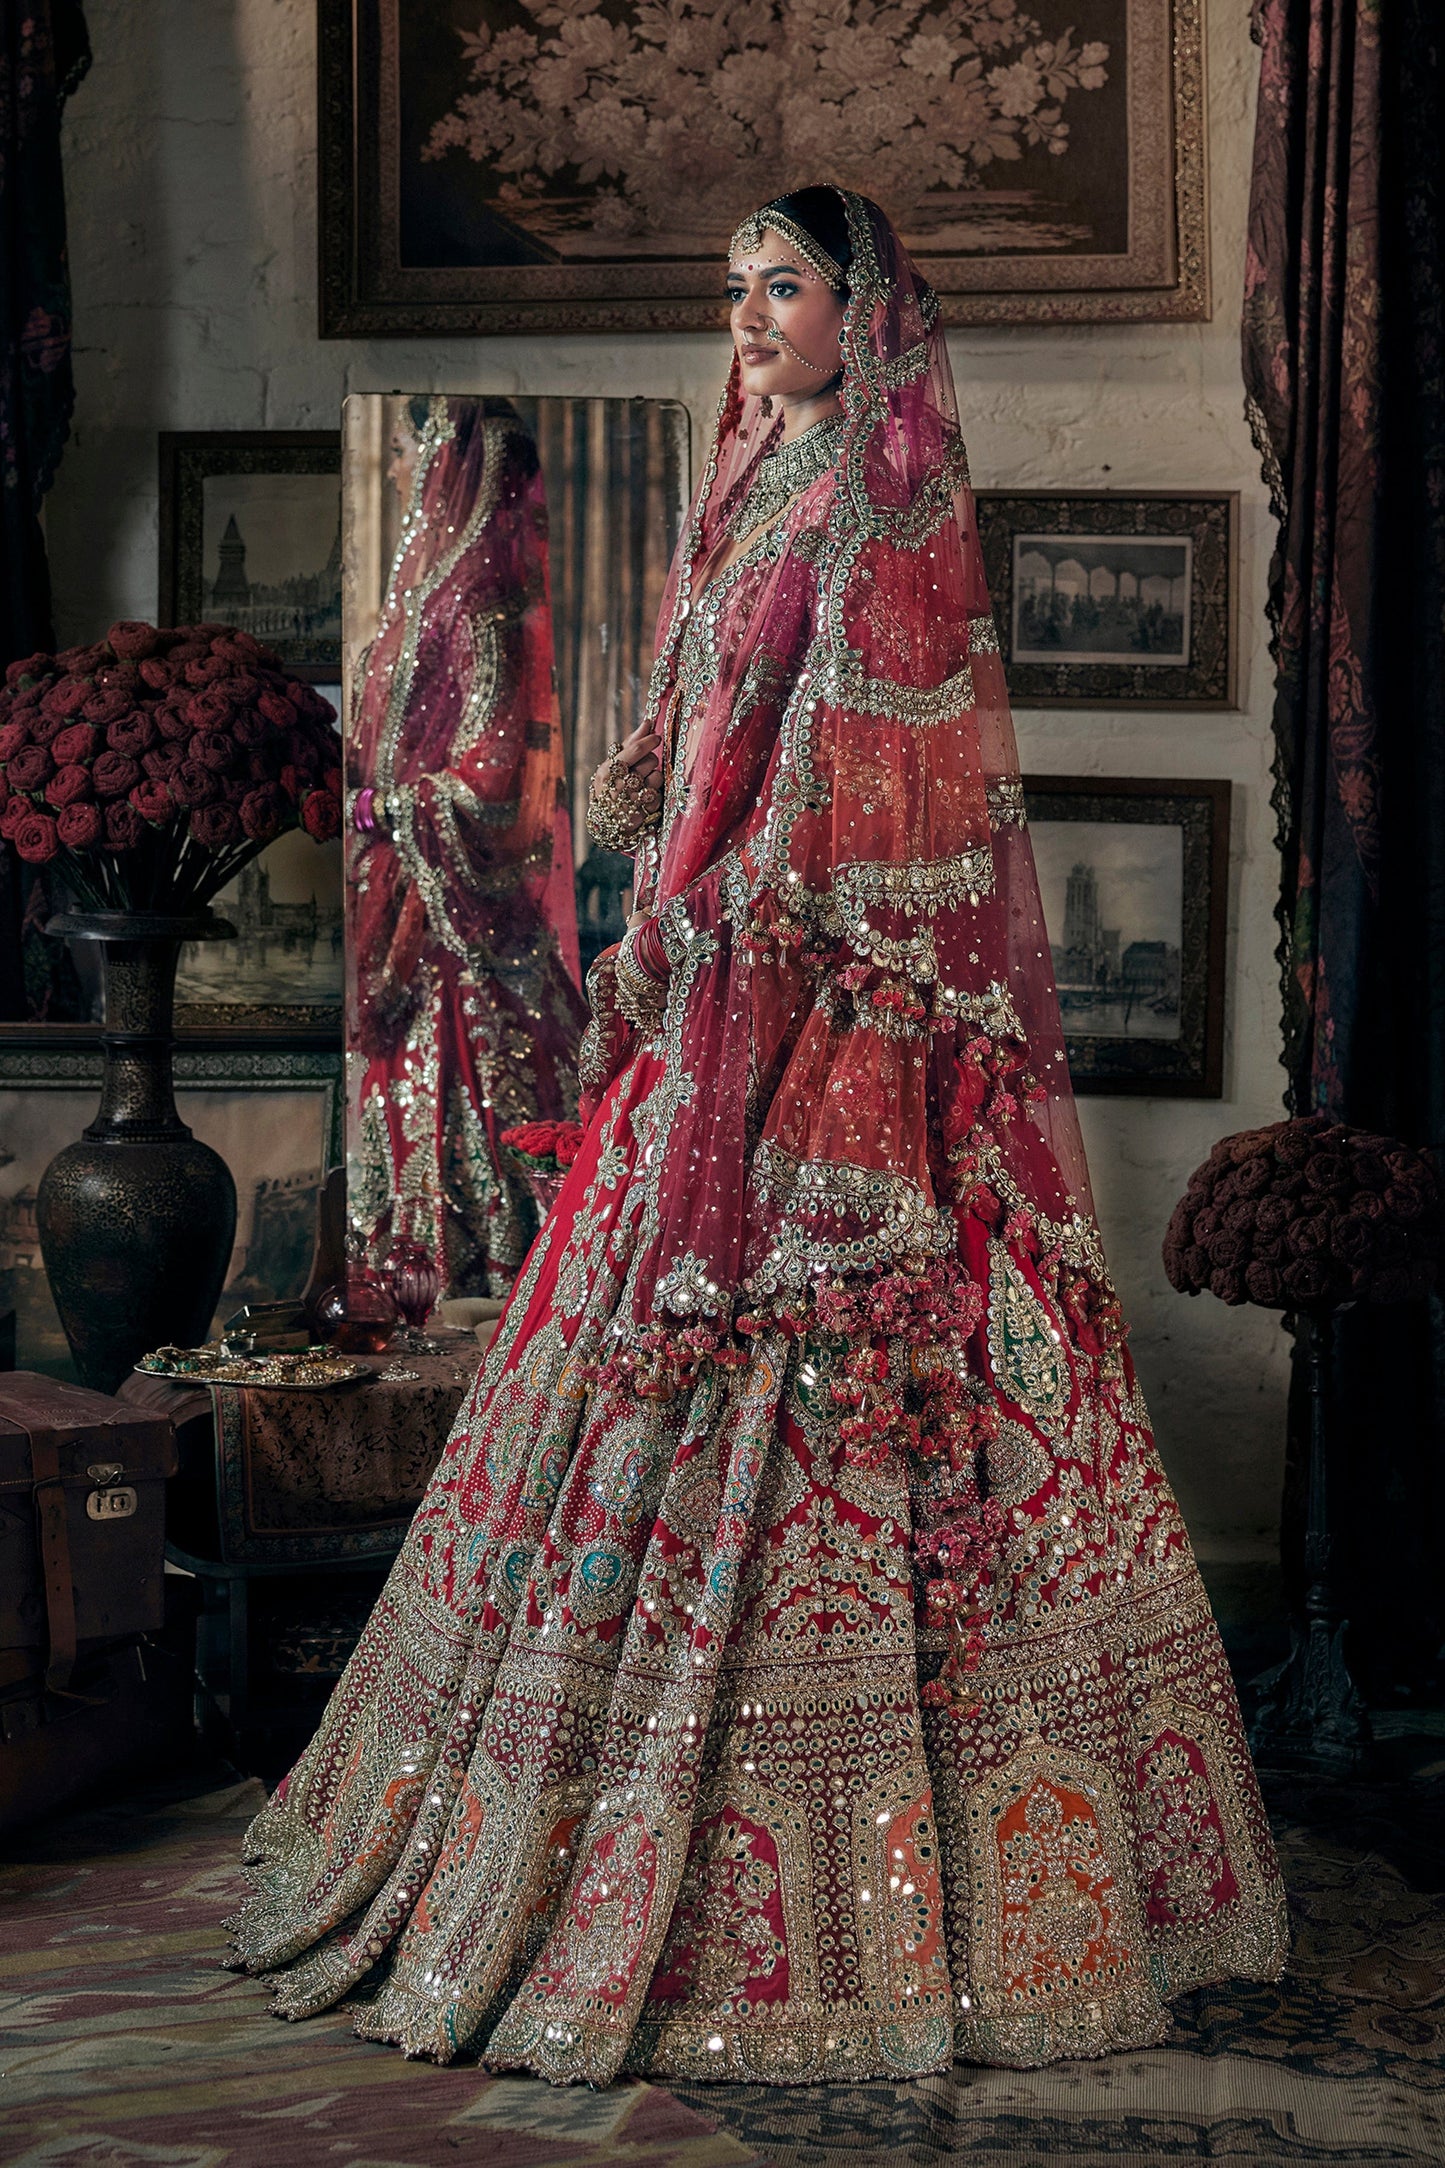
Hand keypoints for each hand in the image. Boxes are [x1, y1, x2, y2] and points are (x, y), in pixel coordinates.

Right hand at [586, 724, 663, 850]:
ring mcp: (631, 801)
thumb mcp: (613, 766)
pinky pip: (661, 793)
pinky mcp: (644, 812)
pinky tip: (646, 796)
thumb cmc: (610, 787)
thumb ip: (630, 744)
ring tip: (642, 783)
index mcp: (608, 771)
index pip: (635, 750)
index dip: (649, 741)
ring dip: (654, 777)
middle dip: (650, 761)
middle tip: (641, 768)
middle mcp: (618, 786)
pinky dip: (656, 792)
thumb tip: (647, 722)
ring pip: (657, 776)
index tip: (656, 738)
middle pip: (650, 761)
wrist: (607, 823)